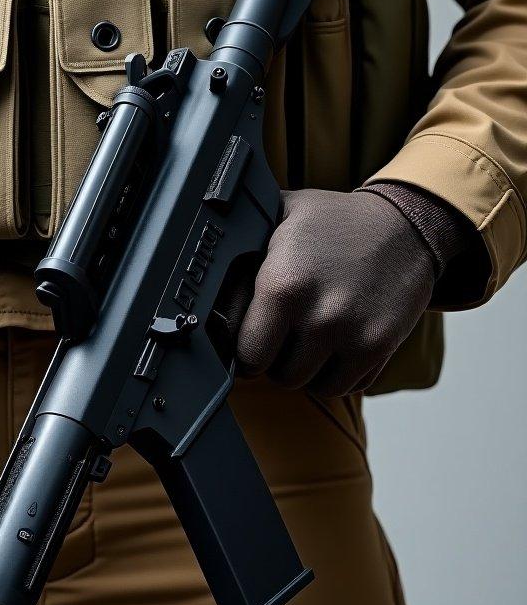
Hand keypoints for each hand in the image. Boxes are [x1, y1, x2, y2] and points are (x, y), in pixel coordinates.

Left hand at [233, 189, 437, 396]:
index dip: (243, 348)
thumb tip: (199, 285)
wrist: (404, 225)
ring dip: (305, 368)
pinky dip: (336, 373)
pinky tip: (333, 343)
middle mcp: (318, 316)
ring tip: (306, 337)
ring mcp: (354, 335)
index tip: (248, 338)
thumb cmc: (330, 222)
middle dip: (274, 358)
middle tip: (279, 334)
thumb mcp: (276, 218)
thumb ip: (240, 252)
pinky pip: (346, 386)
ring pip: (311, 386)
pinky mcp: (381, 347)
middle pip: (278, 375)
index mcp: (282, 286)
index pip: (246, 353)